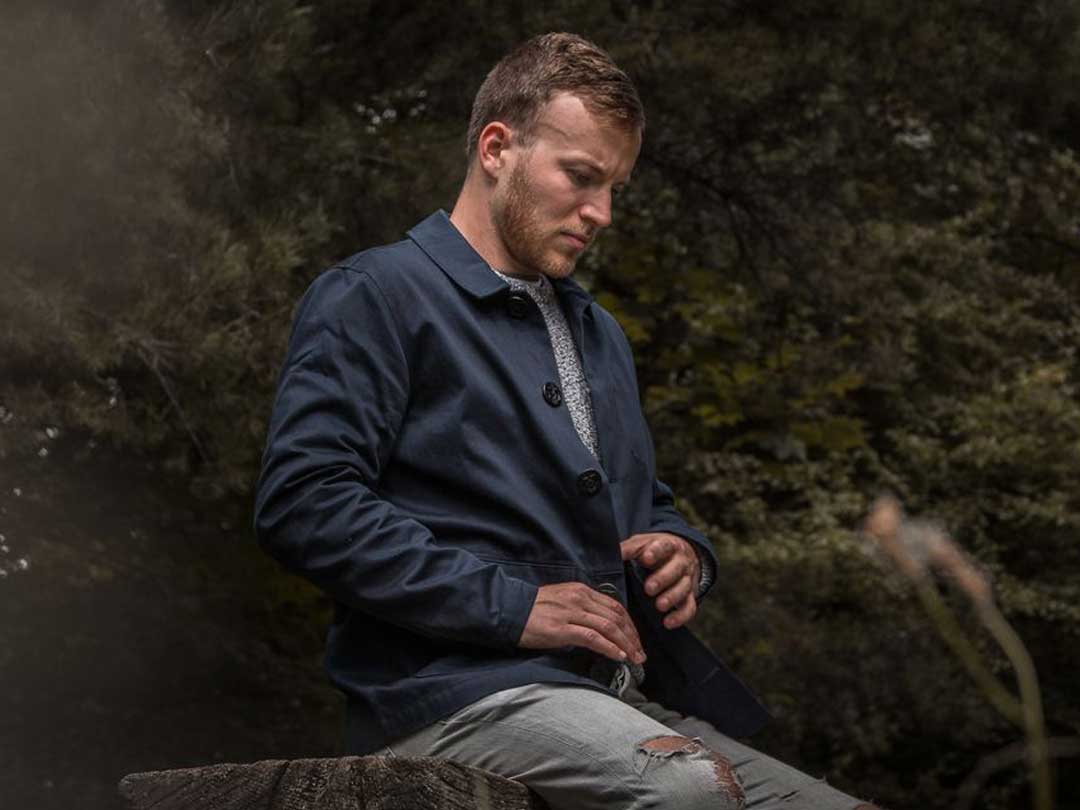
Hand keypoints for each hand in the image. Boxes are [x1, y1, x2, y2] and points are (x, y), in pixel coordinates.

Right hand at [519, 582, 645, 663]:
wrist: (509, 610)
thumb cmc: (533, 608)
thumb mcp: (562, 600)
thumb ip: (582, 608)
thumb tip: (600, 624)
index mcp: (581, 590)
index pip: (615, 606)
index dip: (630, 625)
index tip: (636, 639)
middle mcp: (580, 598)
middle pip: (616, 617)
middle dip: (632, 637)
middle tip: (641, 653)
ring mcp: (572, 612)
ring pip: (609, 627)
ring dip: (626, 644)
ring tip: (635, 659)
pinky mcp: (562, 628)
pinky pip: (593, 637)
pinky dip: (609, 647)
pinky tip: (619, 656)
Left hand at [620, 532, 699, 629]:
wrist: (681, 556)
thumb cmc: (655, 551)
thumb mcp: (643, 544)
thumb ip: (630, 548)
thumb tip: (614, 552)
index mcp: (669, 546)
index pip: (664, 546)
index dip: (656, 552)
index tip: (646, 558)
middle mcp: (681, 562)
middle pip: (676, 569)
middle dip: (662, 579)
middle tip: (649, 588)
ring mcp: (687, 580)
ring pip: (684, 588)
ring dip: (672, 597)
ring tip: (659, 606)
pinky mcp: (689, 597)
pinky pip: (689, 608)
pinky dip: (680, 616)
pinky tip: (668, 623)